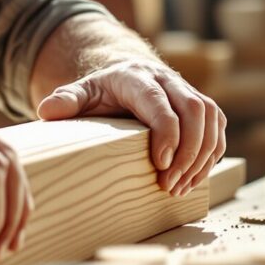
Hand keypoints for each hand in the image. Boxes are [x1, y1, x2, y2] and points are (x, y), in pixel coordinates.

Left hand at [36, 59, 226, 195]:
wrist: (127, 77)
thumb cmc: (103, 93)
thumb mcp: (81, 93)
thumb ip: (66, 101)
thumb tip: (46, 112)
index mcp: (136, 76)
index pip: (160, 102)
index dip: (167, 133)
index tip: (160, 165)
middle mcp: (168, 80)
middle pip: (195, 110)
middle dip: (188, 151)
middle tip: (170, 184)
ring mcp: (188, 91)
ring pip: (211, 119)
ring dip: (202, 157)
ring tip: (180, 187)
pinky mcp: (203, 107)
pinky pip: (217, 128)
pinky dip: (211, 155)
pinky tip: (194, 178)